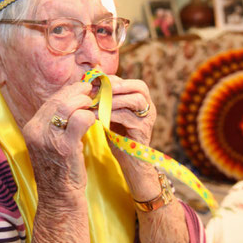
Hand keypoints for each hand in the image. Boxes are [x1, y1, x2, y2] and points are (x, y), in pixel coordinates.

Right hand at [21, 81, 95, 205]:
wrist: (59, 199)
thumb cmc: (60, 170)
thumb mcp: (51, 143)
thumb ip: (57, 123)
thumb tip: (74, 101)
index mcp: (31, 128)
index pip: (51, 101)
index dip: (69, 91)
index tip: (82, 88)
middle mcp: (36, 131)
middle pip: (58, 100)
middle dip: (78, 92)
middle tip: (92, 90)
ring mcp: (48, 139)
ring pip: (68, 106)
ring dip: (84, 101)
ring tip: (95, 103)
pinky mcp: (64, 148)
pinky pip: (81, 120)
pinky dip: (91, 116)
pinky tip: (96, 120)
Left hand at [104, 75, 160, 200]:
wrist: (128, 162)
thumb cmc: (118, 136)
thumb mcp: (113, 113)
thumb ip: (108, 99)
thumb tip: (92, 81)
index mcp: (144, 101)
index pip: (133, 82)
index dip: (114, 80)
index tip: (95, 83)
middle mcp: (150, 108)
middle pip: (140, 87)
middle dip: (117, 86)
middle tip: (97, 90)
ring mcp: (148, 119)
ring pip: (135, 100)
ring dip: (112, 99)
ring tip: (95, 103)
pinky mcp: (143, 131)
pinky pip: (126, 116)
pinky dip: (108, 114)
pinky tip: (95, 116)